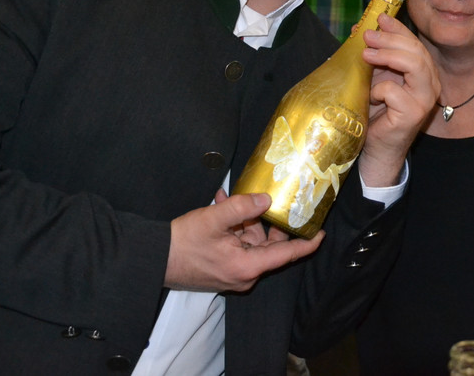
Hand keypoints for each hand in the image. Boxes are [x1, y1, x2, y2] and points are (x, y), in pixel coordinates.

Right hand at [165, 192, 323, 292]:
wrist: (152, 260)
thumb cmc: (182, 242)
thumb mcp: (214, 218)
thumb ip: (242, 207)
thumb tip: (267, 200)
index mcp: (248, 267)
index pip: (287, 255)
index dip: (307, 243)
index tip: (321, 231)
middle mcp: (244, 275)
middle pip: (270, 248)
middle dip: (270, 222)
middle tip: (274, 199)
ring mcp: (233, 274)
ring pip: (252, 244)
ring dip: (246, 221)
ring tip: (231, 198)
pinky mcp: (222, 269)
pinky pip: (238, 246)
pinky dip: (234, 228)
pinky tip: (222, 205)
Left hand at [359, 13, 439, 186]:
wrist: (375, 147)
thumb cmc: (376, 111)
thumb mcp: (374, 76)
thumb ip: (373, 54)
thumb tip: (360, 28)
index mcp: (424, 72)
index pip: (415, 43)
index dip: (398, 29)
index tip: (379, 18)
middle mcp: (431, 84)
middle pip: (416, 51)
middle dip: (391, 39)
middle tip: (367, 36)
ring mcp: (425, 99)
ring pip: (415, 65)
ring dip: (388, 55)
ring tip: (366, 54)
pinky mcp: (414, 114)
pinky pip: (395, 92)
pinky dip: (380, 90)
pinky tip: (373, 97)